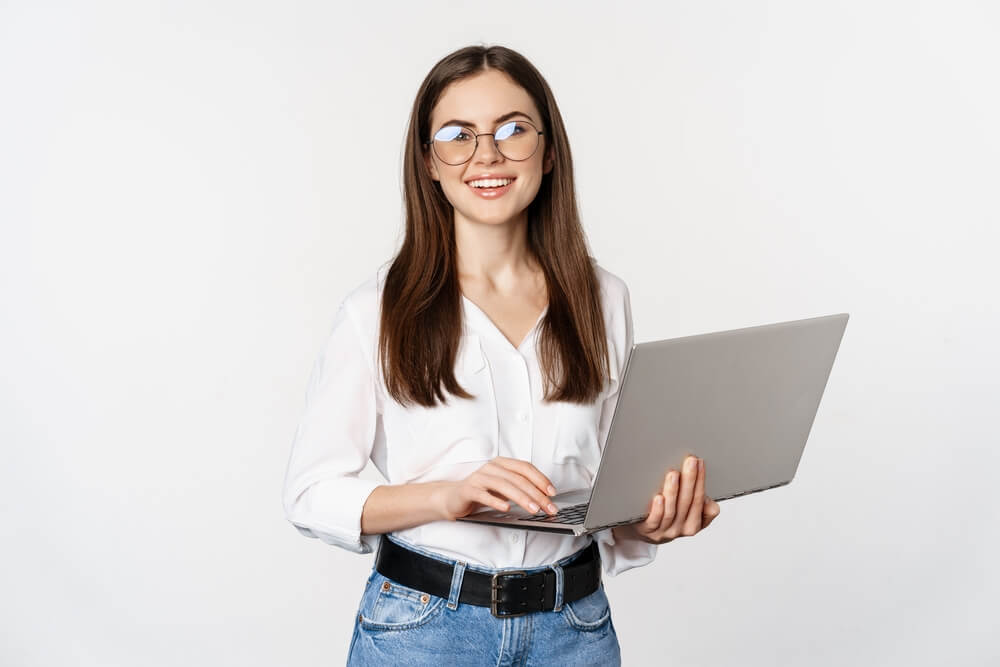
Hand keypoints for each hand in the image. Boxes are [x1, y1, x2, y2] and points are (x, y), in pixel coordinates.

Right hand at [437, 457, 557, 520]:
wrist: (453, 498)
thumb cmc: (482, 492)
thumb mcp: (504, 488)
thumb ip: (520, 488)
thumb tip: (545, 498)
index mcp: (502, 463)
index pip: (525, 468)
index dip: (541, 479)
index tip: (553, 493)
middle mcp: (491, 467)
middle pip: (518, 479)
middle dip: (536, 494)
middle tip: (548, 507)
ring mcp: (479, 477)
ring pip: (504, 486)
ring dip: (522, 498)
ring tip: (534, 509)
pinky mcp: (468, 490)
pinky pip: (484, 495)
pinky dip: (497, 501)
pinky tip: (507, 508)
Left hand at [621, 455, 720, 544]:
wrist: (641, 531)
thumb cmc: (666, 514)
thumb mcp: (687, 513)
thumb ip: (701, 506)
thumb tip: (708, 502)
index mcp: (693, 524)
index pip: (699, 499)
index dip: (700, 480)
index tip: (699, 462)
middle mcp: (680, 529)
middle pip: (687, 502)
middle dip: (690, 479)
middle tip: (690, 461)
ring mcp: (663, 531)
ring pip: (670, 511)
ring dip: (673, 491)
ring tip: (673, 474)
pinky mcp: (647, 531)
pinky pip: (654, 521)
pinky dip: (658, 509)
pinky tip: (658, 497)